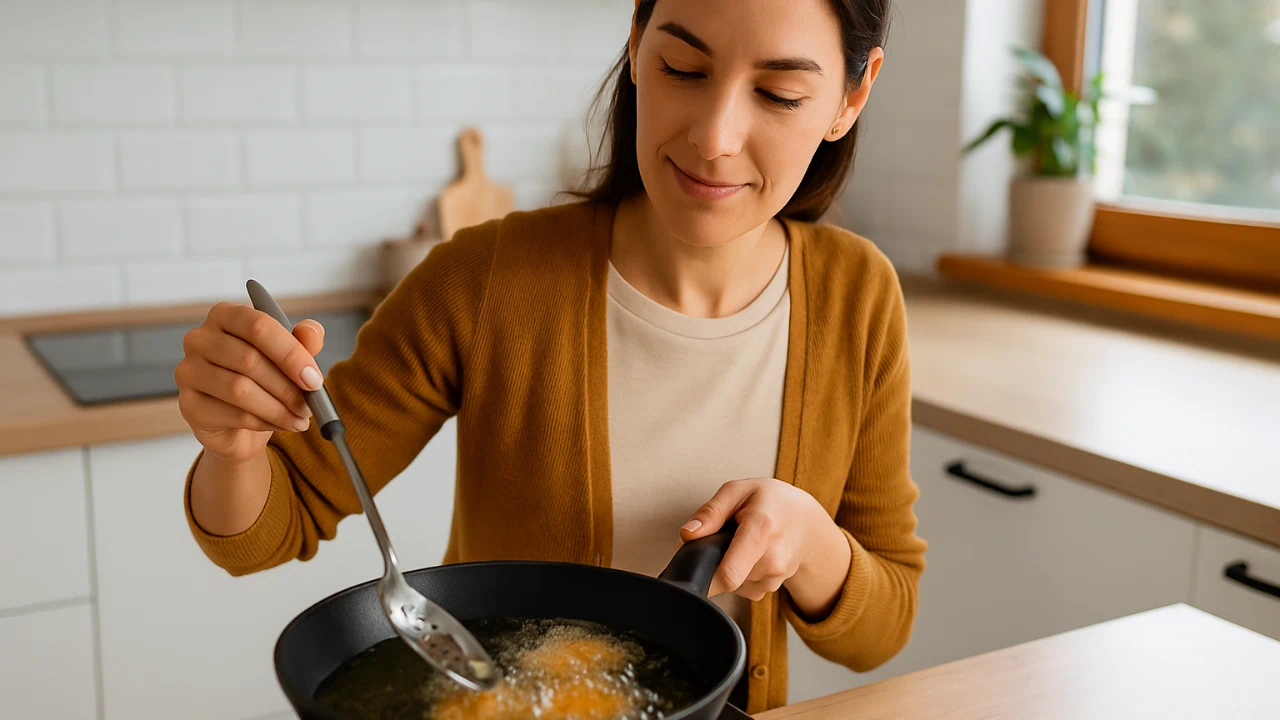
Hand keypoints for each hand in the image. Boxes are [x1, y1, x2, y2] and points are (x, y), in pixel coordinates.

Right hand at [176, 302, 325, 463]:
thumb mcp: (290, 356)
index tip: (313, 379)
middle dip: (288, 387)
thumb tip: (311, 331)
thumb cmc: (265, 378)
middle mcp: (199, 338)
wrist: (240, 422)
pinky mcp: (187, 405)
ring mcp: (188, 371)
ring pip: (240, 390)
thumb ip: (304, 340)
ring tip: (300, 418)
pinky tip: (282, 425)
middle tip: (310, 405)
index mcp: (226, 315)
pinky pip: (232, 415)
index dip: (290, 353)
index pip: (258, 325)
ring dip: (278, 408)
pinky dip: (265, 423)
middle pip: (249, 359)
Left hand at [681, 478, 851, 617]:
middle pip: (722, 578)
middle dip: (713, 560)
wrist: (807, 521)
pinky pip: (740, 587)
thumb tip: (687, 534)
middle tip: (723, 537)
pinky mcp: (770, 588)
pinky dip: (738, 573)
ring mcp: (774, 578)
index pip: (729, 573)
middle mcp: (772, 560)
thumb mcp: (738, 490)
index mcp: (761, 529)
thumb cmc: (771, 501)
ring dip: (726, 565)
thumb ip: (710, 512)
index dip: (704, 575)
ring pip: (730, 583)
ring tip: (741, 542)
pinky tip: (749, 555)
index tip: (694, 565)